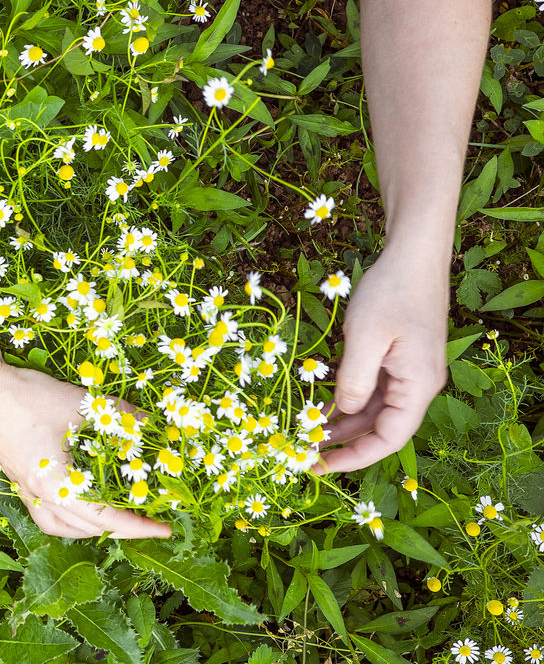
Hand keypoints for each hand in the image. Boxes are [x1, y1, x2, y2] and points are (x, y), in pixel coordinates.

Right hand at [0, 346, 171, 539]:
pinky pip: (45, 513)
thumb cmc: (28, 398)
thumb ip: (121, 417)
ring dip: (91, 528)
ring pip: (61, 527)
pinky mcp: (16, 477)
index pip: (106, 518)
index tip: (165, 526)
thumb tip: (153, 426)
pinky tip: (77, 504)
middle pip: (86, 528)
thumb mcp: (81, 405)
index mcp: (56, 485)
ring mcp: (23, 488)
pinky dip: (66, 518)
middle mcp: (39, 495)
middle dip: (121, 529)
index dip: (139, 525)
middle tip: (148, 519)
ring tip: (114, 519)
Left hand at [312, 245, 448, 475]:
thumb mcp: (366, 337)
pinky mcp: (398, 359)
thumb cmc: (392, 292)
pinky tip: (322, 406)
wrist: (413, 255)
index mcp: (418, 386)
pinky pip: (372, 390)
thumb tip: (344, 413)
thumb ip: (354, 380)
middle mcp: (418, 385)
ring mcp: (408, 372)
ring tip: (307, 433)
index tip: (321, 466)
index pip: (390, 439)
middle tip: (303, 453)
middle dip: (343, 443)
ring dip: (343, 423)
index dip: (356, 457)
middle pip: (381, 428)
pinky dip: (347, 400)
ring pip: (374, 411)